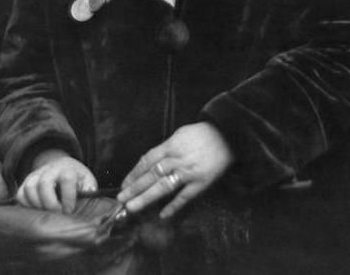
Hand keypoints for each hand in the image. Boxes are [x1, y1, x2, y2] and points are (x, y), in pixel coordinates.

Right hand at [16, 150, 96, 212]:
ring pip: (29, 187)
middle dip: (50, 203)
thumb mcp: (87, 181)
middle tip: (57, 214)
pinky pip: (20, 194)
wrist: (62, 166)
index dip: (68, 196)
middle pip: (44, 183)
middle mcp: (50, 170)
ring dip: (37, 204)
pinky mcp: (25, 183)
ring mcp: (36, 175)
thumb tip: (88, 200)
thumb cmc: (77, 179)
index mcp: (68, 168)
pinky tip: (36, 211)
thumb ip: (89, 190)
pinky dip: (26, 205)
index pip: (67, 178)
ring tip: (46, 214)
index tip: (69, 210)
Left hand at [117, 122, 234, 218]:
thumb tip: (150, 163)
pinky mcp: (202, 182)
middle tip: (121, 199)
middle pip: (151, 175)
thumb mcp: (180, 135)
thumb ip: (165, 149)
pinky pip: (185, 196)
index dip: (134, 174)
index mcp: (170, 146)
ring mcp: (189, 172)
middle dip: (134, 188)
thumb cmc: (202, 134)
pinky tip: (163, 215)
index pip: (147, 161)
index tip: (124, 184)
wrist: (228, 134)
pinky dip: (174, 206)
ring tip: (133, 207)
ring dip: (147, 197)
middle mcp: (177, 159)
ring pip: (164, 186)